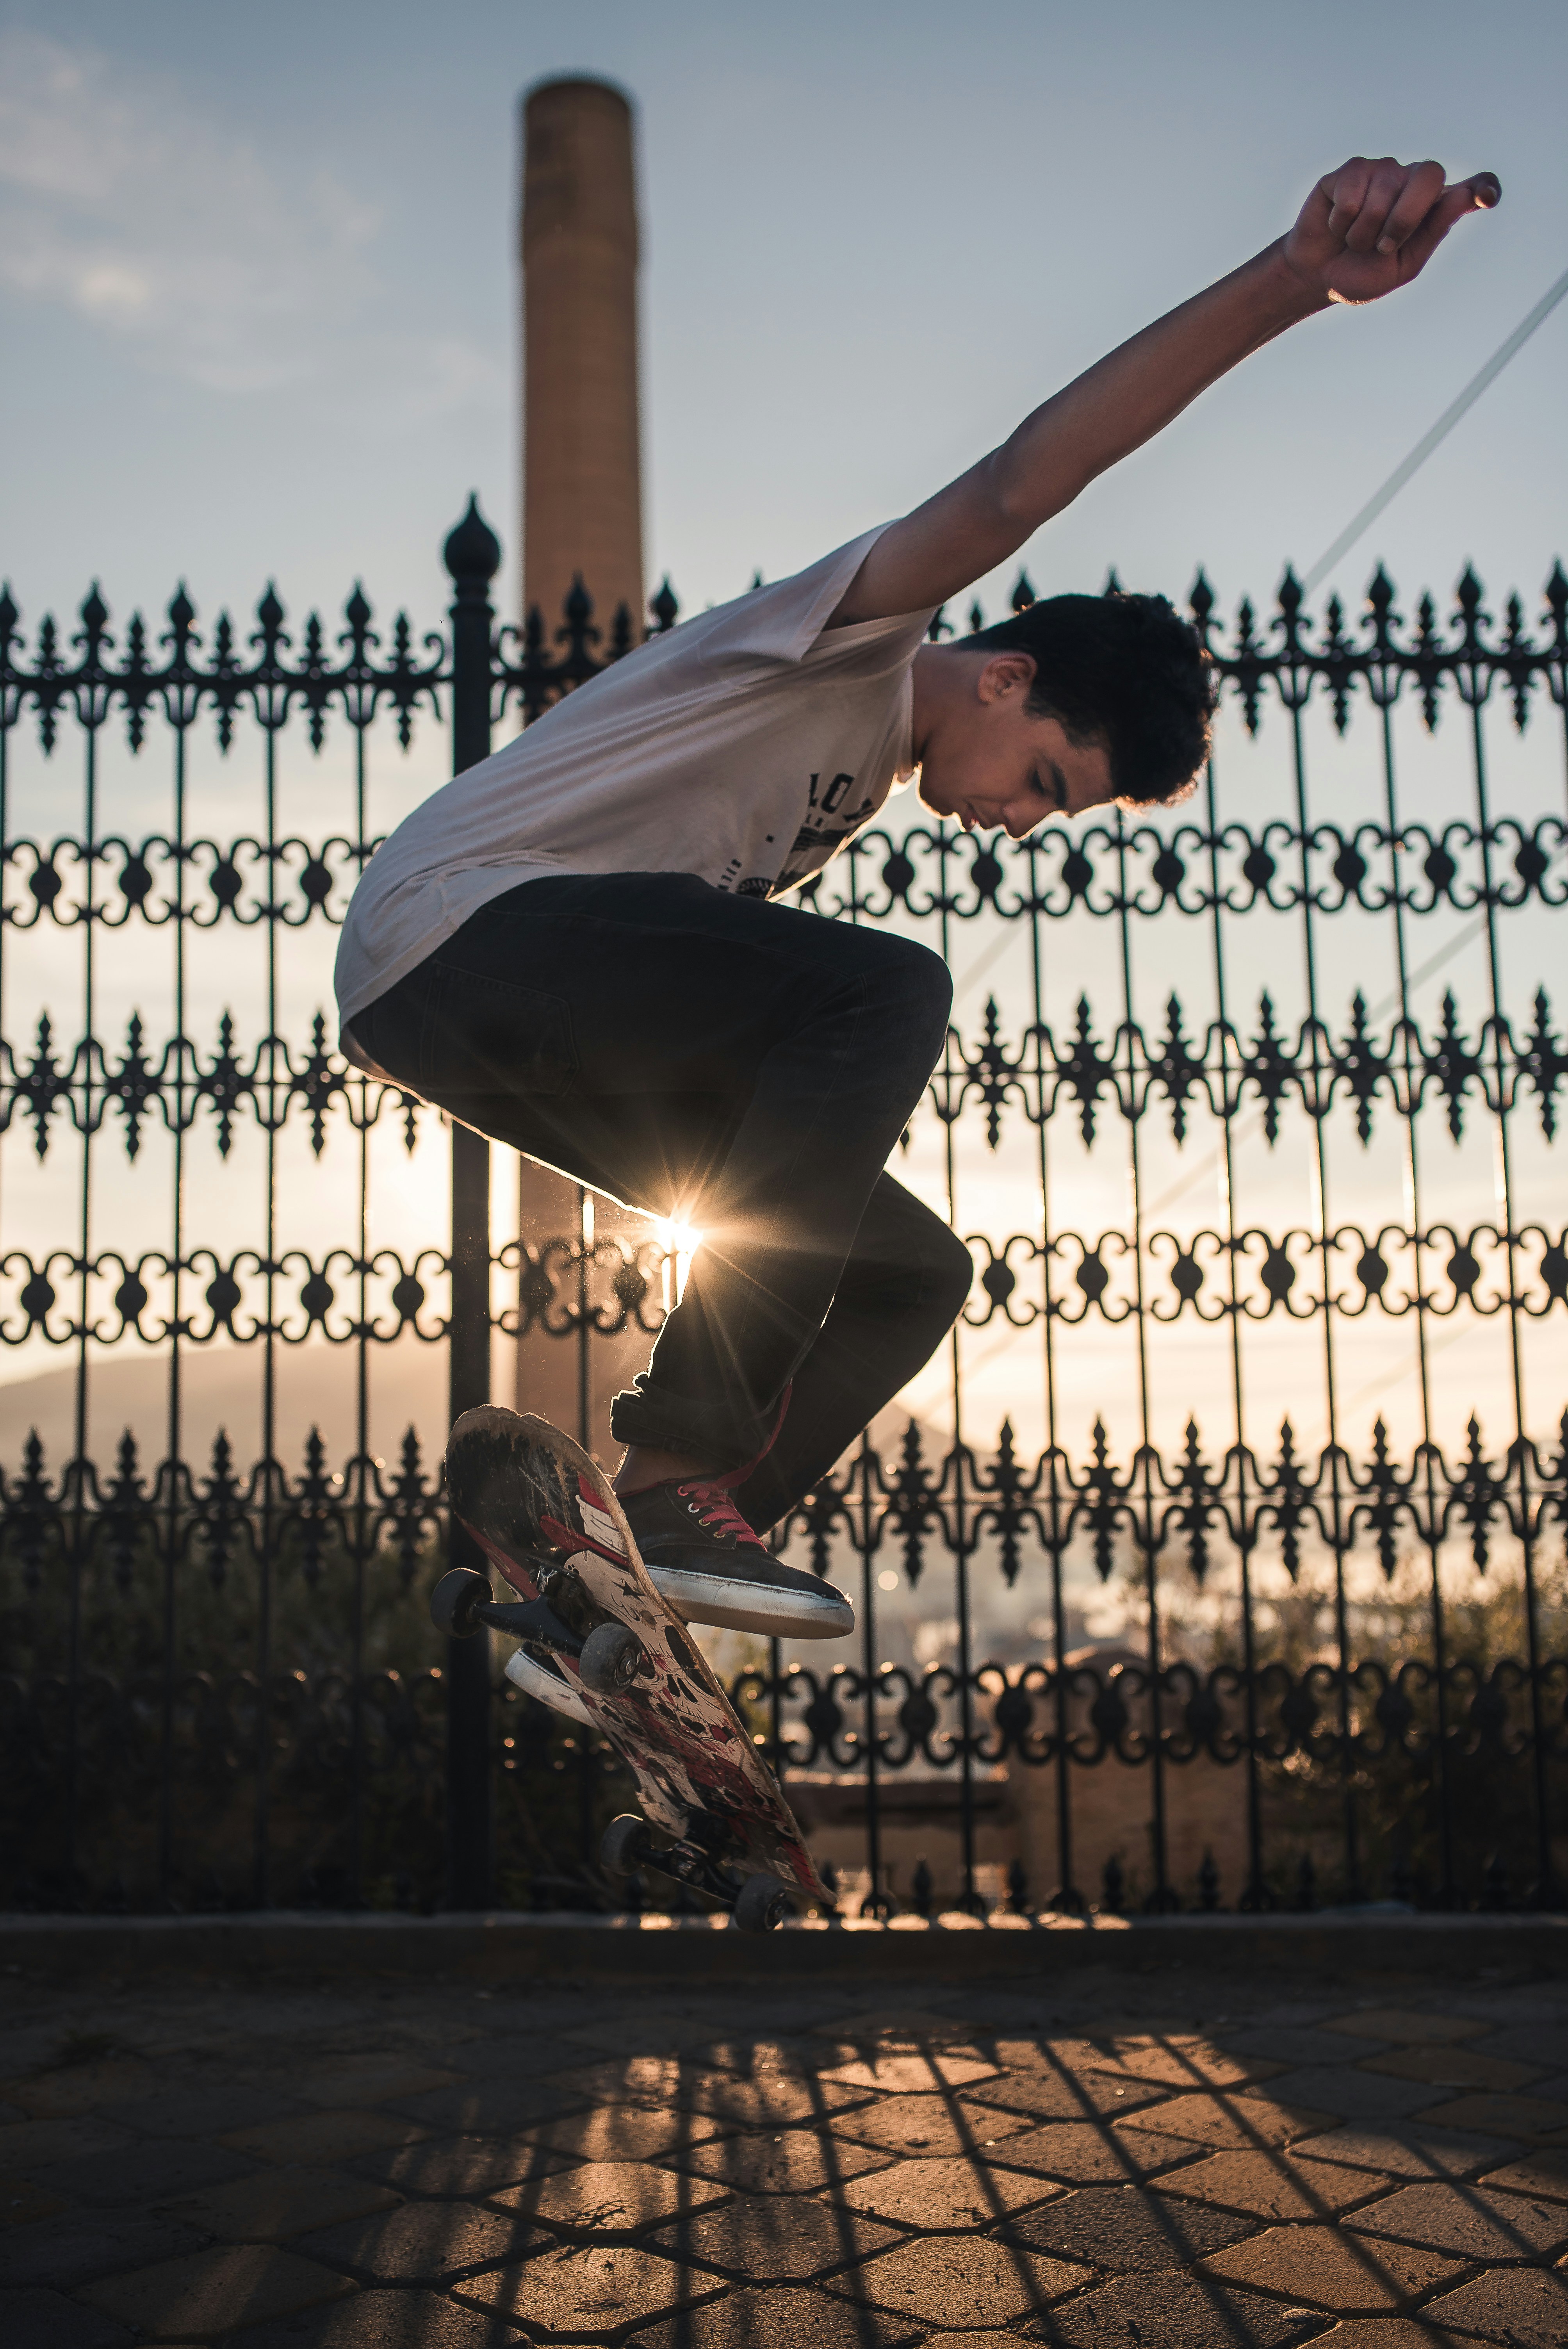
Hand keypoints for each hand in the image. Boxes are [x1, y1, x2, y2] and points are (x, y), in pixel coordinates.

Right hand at [1282, 156, 1500, 306]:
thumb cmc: (1361, 273)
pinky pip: (1352, 192)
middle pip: (1428, 175)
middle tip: (1383, 246)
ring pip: (1384, 192)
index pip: (1471, 187)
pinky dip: (1341, 221)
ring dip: (1363, 231)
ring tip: (1353, 239)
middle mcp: (1412, 182)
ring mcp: (1383, 171)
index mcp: (1434, 208)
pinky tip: (1336, 224)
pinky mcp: (1352, 170)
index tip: (1485, 198)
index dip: (1484, 187)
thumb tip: (1465, 196)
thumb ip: (1433, 232)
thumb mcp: (1403, 265)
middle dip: (1404, 218)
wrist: (1316, 277)